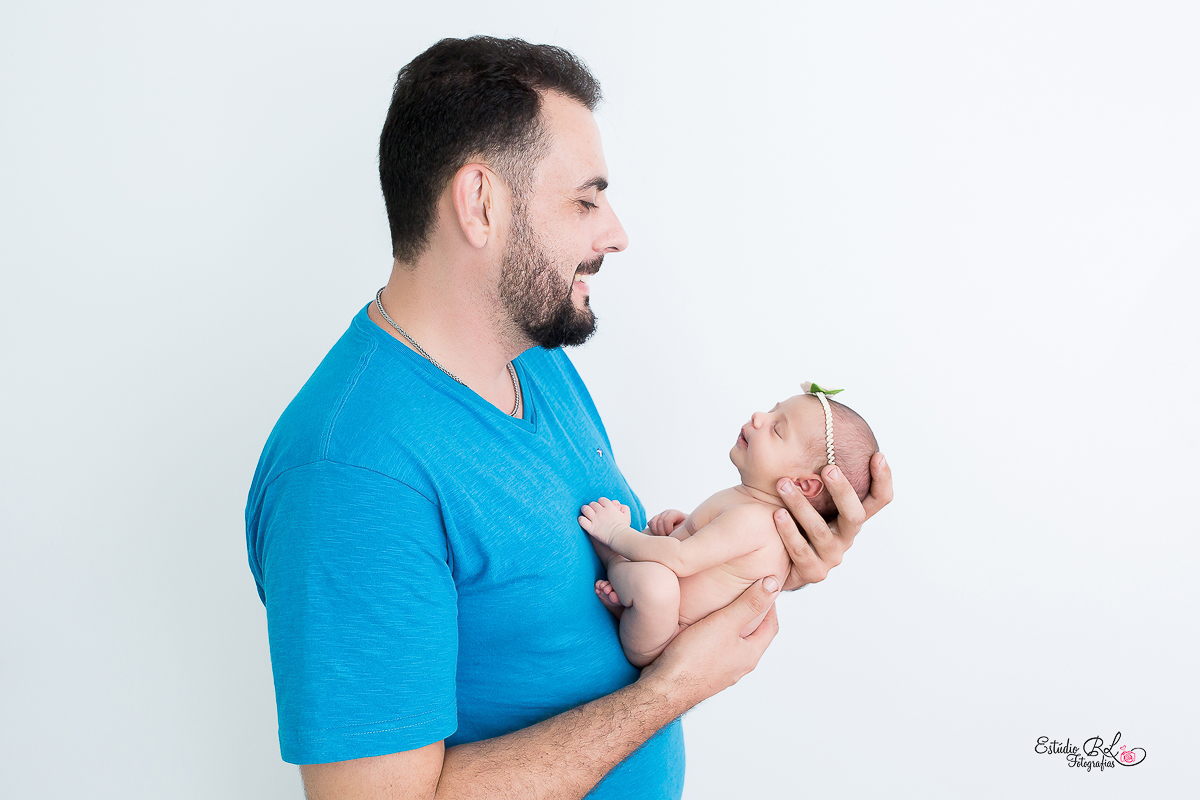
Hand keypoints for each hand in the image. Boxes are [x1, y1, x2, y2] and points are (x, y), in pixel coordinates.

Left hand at [579, 497, 632, 545]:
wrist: (620, 537)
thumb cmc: (624, 527)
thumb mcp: (627, 516)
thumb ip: (624, 508)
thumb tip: (618, 505)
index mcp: (609, 507)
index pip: (601, 500)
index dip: (600, 503)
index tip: (601, 507)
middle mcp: (601, 511)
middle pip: (592, 504)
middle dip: (592, 506)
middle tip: (592, 511)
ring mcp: (595, 519)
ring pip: (585, 509)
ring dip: (585, 510)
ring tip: (585, 513)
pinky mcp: (591, 528)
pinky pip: (582, 520)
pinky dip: (581, 520)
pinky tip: (582, 521)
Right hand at [640, 577, 780, 706]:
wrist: (665, 688)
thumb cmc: (694, 659)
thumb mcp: (726, 623)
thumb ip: (749, 604)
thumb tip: (773, 586)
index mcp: (750, 655)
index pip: (771, 627)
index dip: (770, 605)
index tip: (764, 588)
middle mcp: (739, 666)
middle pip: (754, 636)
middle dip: (752, 615)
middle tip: (744, 594)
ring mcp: (721, 672)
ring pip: (733, 644)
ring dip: (732, 626)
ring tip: (722, 608)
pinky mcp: (703, 673)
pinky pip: (716, 651)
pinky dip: (715, 636)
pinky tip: (701, 629)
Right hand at [647, 509, 685, 535]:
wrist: (685, 528)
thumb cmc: (686, 531)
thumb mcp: (684, 530)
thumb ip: (677, 531)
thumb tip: (669, 535)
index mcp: (675, 513)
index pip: (667, 520)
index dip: (668, 530)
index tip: (672, 535)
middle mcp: (667, 512)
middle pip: (659, 522)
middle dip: (662, 533)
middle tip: (668, 538)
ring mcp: (660, 515)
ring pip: (653, 523)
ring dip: (656, 532)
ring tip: (663, 537)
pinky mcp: (655, 519)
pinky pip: (650, 523)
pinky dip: (652, 530)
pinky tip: (659, 535)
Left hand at [774, 452, 892, 589]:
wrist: (772, 558)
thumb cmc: (790, 516)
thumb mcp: (806, 495)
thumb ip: (812, 473)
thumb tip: (812, 428)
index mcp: (850, 516)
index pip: (879, 500)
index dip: (883, 480)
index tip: (878, 455)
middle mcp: (846, 536)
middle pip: (856, 515)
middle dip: (843, 491)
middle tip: (829, 468)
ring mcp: (831, 556)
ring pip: (821, 531)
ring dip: (802, 506)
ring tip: (784, 485)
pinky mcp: (813, 572)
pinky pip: (801, 551)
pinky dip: (789, 532)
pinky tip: (777, 515)